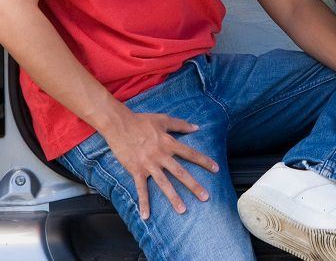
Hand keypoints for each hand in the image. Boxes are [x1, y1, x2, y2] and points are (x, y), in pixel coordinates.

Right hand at [101, 111, 219, 219]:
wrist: (119, 124)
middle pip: (180, 172)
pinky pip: (141, 189)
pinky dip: (143, 203)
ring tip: (183, 210)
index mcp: (168, 143)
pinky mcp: (136, 170)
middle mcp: (161, 155)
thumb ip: (181, 124)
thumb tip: (197, 127)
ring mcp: (148, 165)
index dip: (204, 161)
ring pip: (164, 183)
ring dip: (173, 198)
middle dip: (193, 185)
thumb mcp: (163, 119)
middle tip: (205, 197)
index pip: (190, 153)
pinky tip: (146, 216)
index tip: (216, 169)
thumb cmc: (141, 120)